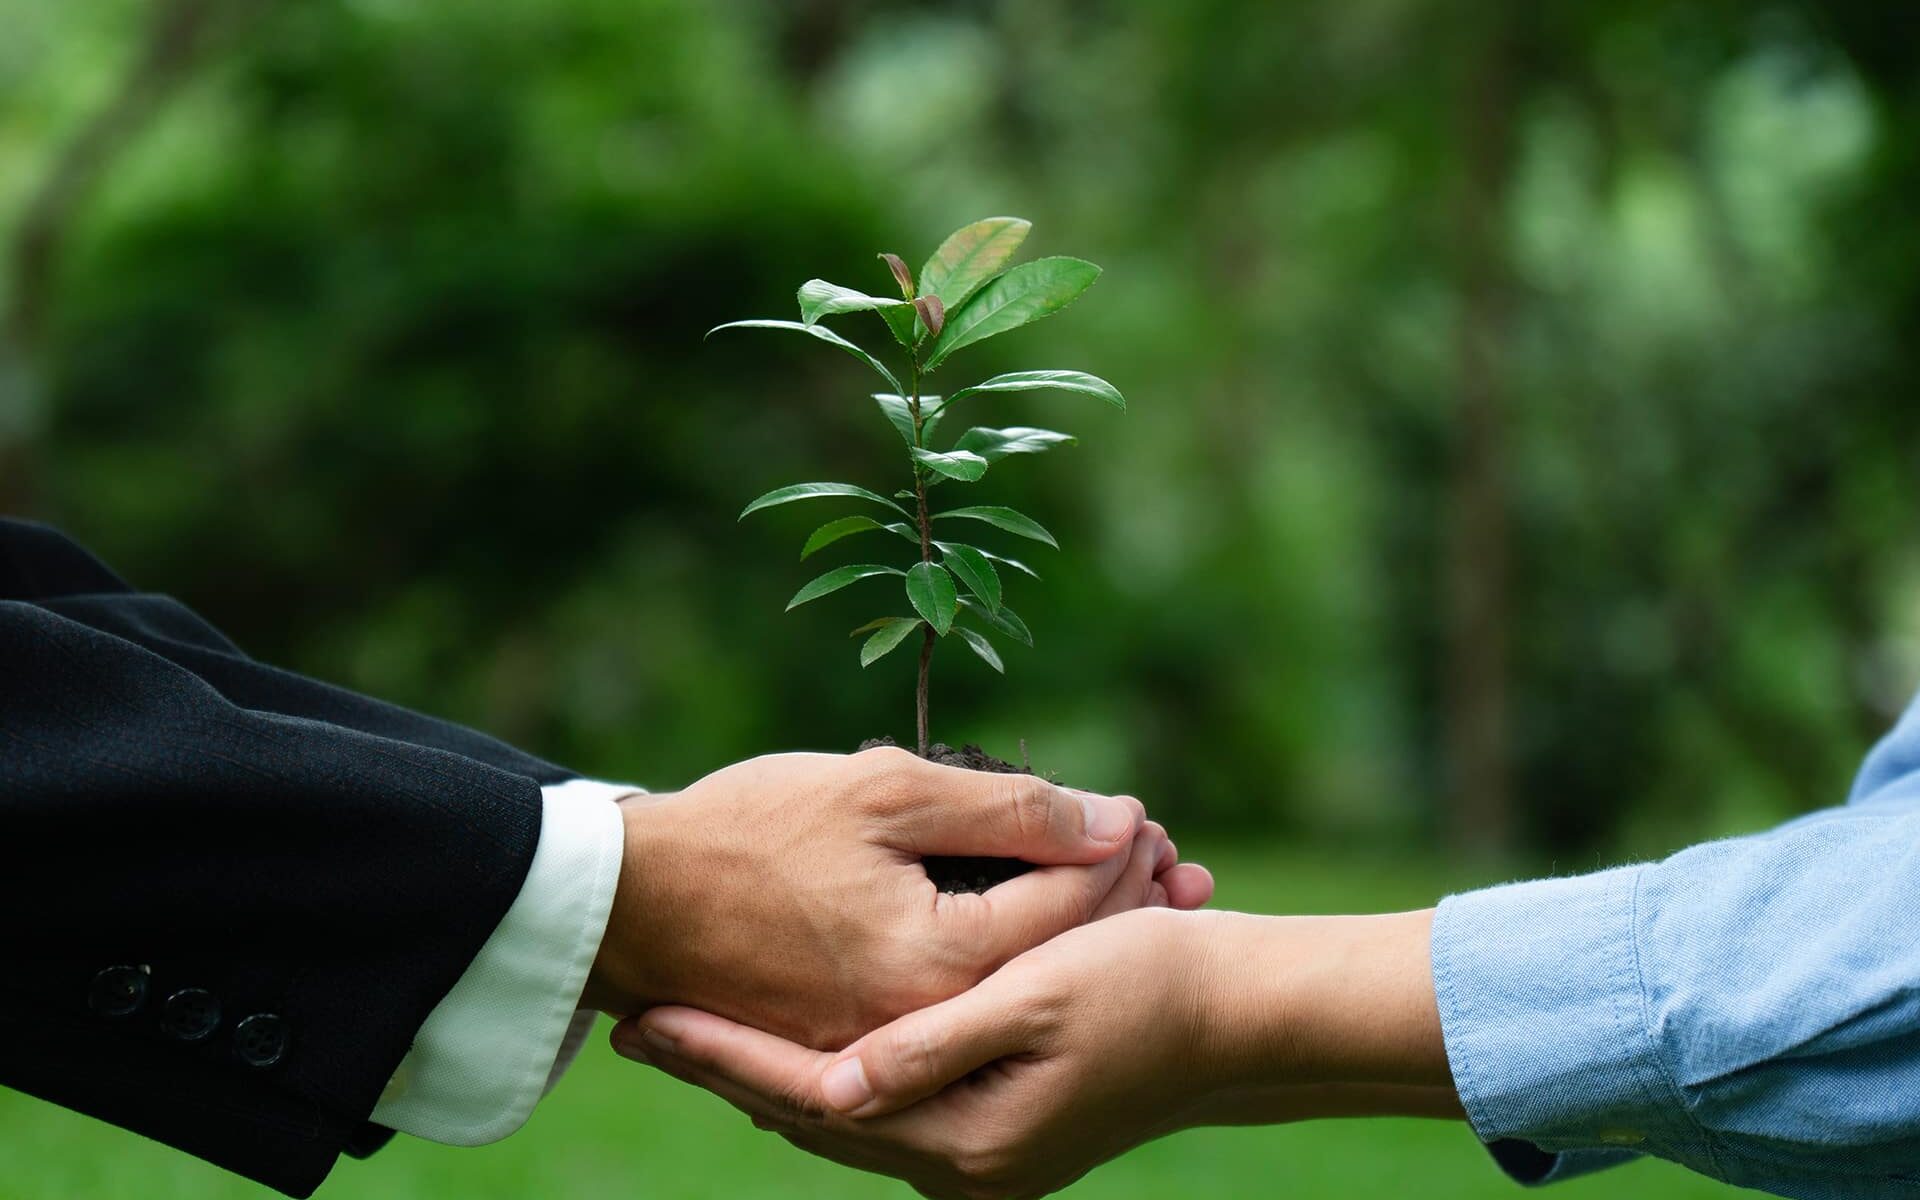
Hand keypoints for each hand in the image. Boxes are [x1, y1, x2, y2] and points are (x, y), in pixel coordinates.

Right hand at [581, 746, 1210, 1048]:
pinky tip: (1042, 935)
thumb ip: (1004, 811)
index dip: (1112, 853)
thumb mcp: (880, 789)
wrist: (622, 903)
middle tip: (1175, 865)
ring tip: (1134, 895)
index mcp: (931, 969)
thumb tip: (1109, 820)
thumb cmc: (745, 830)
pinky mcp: (856, 1054)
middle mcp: (921, 1032)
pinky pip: (959, 1019)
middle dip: (1118, 910)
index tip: (1147, 814)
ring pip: (1014, 998)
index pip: (1061, 911)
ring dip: (1078, 942)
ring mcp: (886, 1055)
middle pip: (1054, 969)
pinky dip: (1010, 974)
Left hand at [616, 908, 1458, 1199]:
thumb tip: (830, 1088)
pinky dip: (826, 1076)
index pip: (810, 1100)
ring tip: (691, 1032)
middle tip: (639, 1023)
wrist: (1241, 1017)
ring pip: (841, 1118)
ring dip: (765, 1073)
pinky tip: (792, 1047)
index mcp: (966, 1140)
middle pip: (810, 1120)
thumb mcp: (1036, 998)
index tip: (646, 1019)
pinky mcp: (996, 1130)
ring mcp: (980, 1155)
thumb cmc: (1148, 985)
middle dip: (724, 1068)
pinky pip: (883, 1108)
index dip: (722, 1056)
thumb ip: (929, 1046)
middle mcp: (963, 1165)